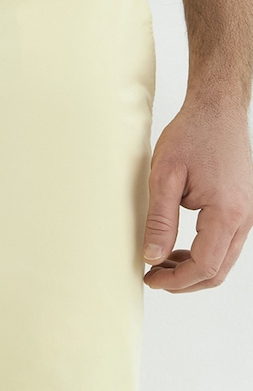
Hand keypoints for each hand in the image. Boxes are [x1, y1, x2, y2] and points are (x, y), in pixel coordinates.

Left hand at [142, 97, 252, 292]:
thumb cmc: (192, 135)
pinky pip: (226, 243)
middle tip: (152, 276)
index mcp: (227, 212)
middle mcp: (245, 216)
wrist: (216, 109)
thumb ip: (159, 221)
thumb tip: (152, 257)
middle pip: (218, 271)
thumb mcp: (164, 177)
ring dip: (193, 269)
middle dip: (184, 282)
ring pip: (224, 260)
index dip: (174, 281)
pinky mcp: (242, 207)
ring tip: (160, 262)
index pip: (204, 266)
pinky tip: (177, 247)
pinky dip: (203, 253)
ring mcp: (247, 212)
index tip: (148, 278)